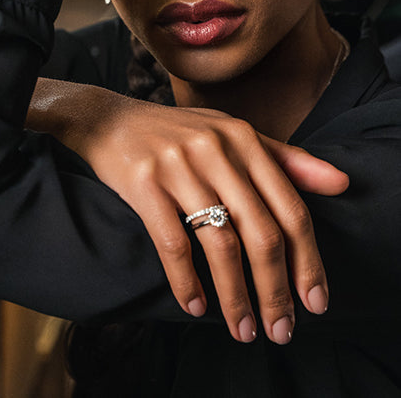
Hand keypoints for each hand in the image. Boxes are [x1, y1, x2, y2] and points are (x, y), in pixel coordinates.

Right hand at [27, 79, 347, 344]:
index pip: (290, 209)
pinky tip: (195, 305)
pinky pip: (173, 244)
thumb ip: (285, 158)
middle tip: (281, 330)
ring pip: (220, 244)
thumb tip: (342, 183)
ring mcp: (178, 166)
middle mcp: (216, 150)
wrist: (109, 121)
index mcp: (243, 138)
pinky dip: (186, 282)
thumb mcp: (231, 134)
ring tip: (242, 329)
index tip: (315, 302)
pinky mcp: (144, 183)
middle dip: (276, 290)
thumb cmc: (175, 133)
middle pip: (261, 233)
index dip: (308, 262)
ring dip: (236, 296)